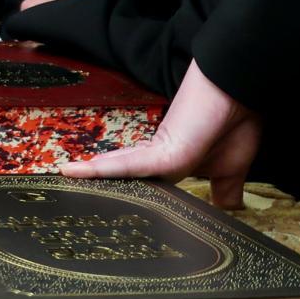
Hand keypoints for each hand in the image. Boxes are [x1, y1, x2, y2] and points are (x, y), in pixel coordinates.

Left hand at [61, 59, 261, 207]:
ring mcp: (157, 153)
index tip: (100, 202)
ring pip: (116, 171)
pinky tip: (74, 172)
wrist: (239, 90)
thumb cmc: (236, 121)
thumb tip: (229, 208)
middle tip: (66, 191)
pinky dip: (102, 171)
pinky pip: (127, 165)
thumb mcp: (232, 165)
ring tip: (60, 180)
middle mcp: (157, 157)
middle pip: (121, 176)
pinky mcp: (162, 153)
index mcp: (170, 161)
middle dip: (97, 186)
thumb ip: (224, 187)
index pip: (138, 180)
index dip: (119, 189)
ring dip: (90, 179)